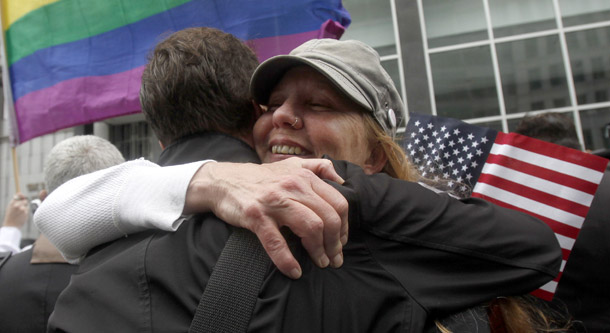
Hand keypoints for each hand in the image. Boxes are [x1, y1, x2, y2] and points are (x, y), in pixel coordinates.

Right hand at [3, 193, 28, 227]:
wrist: (11, 226)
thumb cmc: (10, 217)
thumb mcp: (10, 208)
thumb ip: (15, 202)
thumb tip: (21, 196)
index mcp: (12, 203)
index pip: (18, 195)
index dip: (21, 195)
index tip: (23, 196)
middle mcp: (17, 205)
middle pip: (25, 200)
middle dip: (24, 204)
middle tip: (20, 209)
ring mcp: (22, 208)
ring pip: (27, 206)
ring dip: (25, 208)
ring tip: (20, 213)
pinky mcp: (25, 212)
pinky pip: (27, 210)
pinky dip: (25, 212)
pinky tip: (21, 216)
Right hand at [185, 157, 348, 278]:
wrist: (223, 181)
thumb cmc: (260, 178)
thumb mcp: (291, 165)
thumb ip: (318, 167)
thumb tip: (342, 180)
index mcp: (305, 177)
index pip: (338, 203)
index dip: (345, 226)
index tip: (341, 242)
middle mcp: (293, 186)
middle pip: (329, 218)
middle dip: (336, 243)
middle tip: (334, 259)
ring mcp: (275, 201)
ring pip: (311, 227)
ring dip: (319, 251)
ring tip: (321, 263)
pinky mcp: (256, 216)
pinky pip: (277, 242)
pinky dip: (288, 261)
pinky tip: (294, 272)